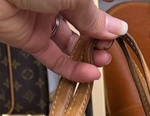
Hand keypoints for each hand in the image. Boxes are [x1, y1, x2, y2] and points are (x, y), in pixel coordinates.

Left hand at [0, 0, 126, 81]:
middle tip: (108, 50)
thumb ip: (93, 18)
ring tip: (102, 62)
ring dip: (88, 56)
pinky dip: (73, 69)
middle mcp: (55, 1)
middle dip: (98, 40)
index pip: (91, 6)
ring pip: (70, 44)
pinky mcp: (31, 41)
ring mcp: (43, 21)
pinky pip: (56, 58)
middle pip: (83, 25)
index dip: (105, 21)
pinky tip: (89, 74)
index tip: (117, 34)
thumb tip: (117, 29)